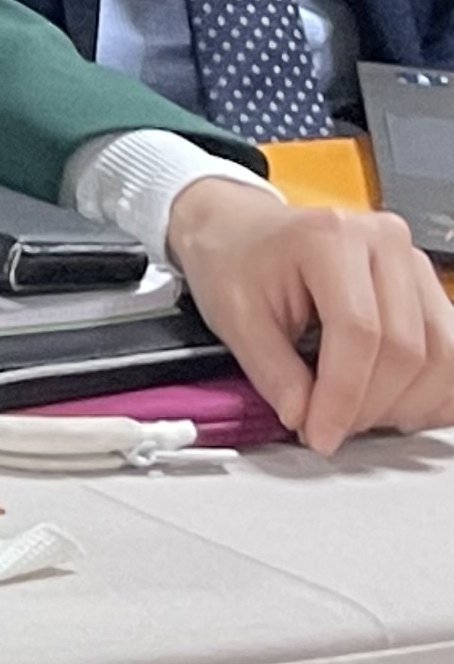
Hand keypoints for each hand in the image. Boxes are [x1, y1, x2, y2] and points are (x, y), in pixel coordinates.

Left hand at [164, 174, 453, 452]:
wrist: (239, 229)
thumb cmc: (234, 259)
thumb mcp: (232, 314)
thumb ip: (270, 370)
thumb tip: (303, 416)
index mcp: (330, 237)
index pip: (359, 332)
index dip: (344, 396)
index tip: (320, 434)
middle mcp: (383, 242)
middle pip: (406, 348)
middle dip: (369, 406)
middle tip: (329, 428)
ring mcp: (412, 263)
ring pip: (441, 356)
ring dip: (403, 405)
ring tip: (354, 417)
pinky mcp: (426, 288)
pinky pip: (450, 353)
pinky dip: (428, 393)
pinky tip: (390, 407)